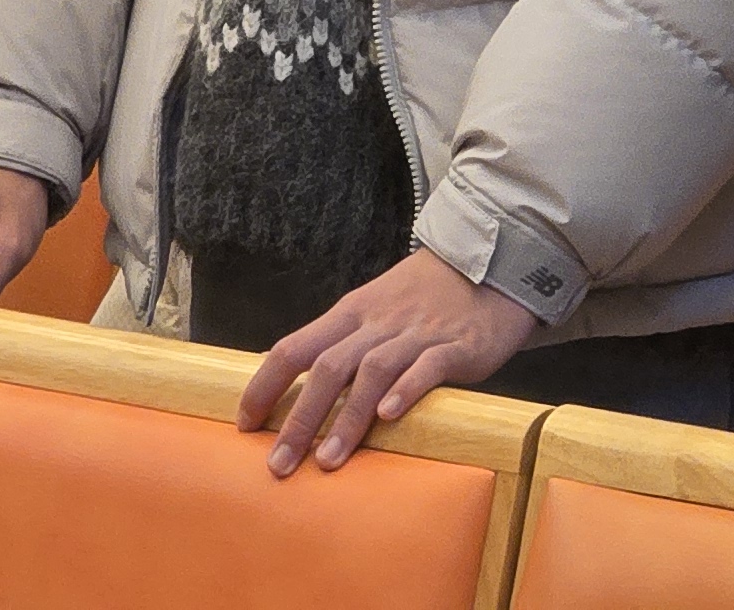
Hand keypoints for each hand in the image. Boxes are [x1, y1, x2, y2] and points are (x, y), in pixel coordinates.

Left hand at [237, 253, 538, 475]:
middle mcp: (376, 323)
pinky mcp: (454, 346)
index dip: (266, 385)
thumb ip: (337, 340)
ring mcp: (415, 334)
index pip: (295, 347)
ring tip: (327, 461)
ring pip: (372, 372)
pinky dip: (405, 390)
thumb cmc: (421, 298)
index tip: (245, 423)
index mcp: (350, 314)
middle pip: (327, 368)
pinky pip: (425, 367)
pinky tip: (388, 416)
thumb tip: (286, 373)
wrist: (488, 268)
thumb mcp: (372, 308)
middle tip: (278, 464)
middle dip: (299, 419)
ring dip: (347, 419)